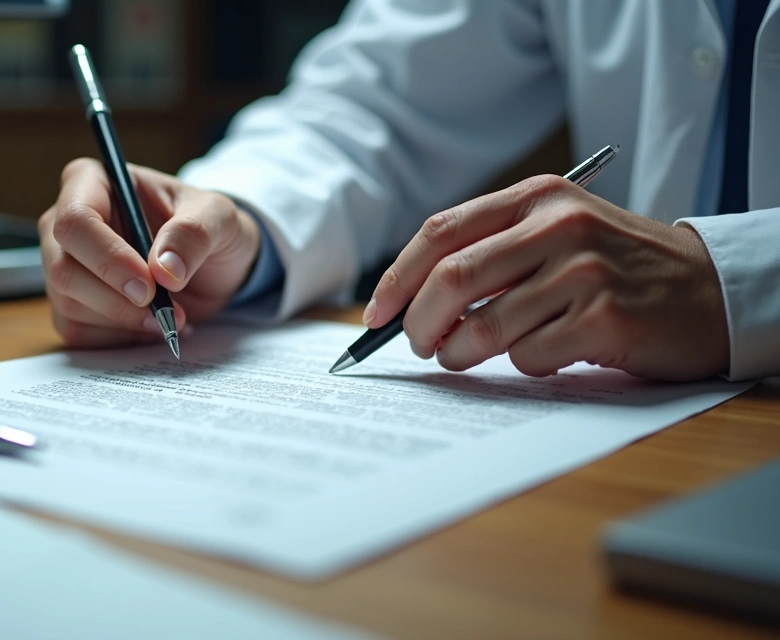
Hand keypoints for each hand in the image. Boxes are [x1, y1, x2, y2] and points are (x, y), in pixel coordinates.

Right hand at [39, 158, 261, 347]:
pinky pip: (78, 333)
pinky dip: (119, 338)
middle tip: (165, 310)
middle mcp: (66, 223)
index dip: (107, 258)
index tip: (148, 284)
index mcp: (92, 183)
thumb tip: (163, 270)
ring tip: (170, 317)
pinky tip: (150, 327)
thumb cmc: (206, 227)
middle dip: (115, 299)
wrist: (210, 264)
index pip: (75, 220)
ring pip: (68, 305)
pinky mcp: (71, 304)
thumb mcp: (217, 217)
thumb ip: (194, 233)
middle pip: (63, 269)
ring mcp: (63, 265)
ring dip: (124, 321)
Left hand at [365, 175, 729, 380]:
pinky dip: (522, 363)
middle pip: (451, 279)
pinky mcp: (603, 319)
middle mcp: (559, 226)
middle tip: (417, 346)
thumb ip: (492, 250)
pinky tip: (546, 351)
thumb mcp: (558, 232)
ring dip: (461, 353)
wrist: (709, 291)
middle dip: (418, 323)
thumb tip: (408, 300)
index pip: (440, 232)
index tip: (376, 314)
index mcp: (538, 197)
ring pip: (483, 326)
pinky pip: (528, 355)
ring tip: (466, 355)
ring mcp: (583, 272)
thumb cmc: (616, 266)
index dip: (397, 277)